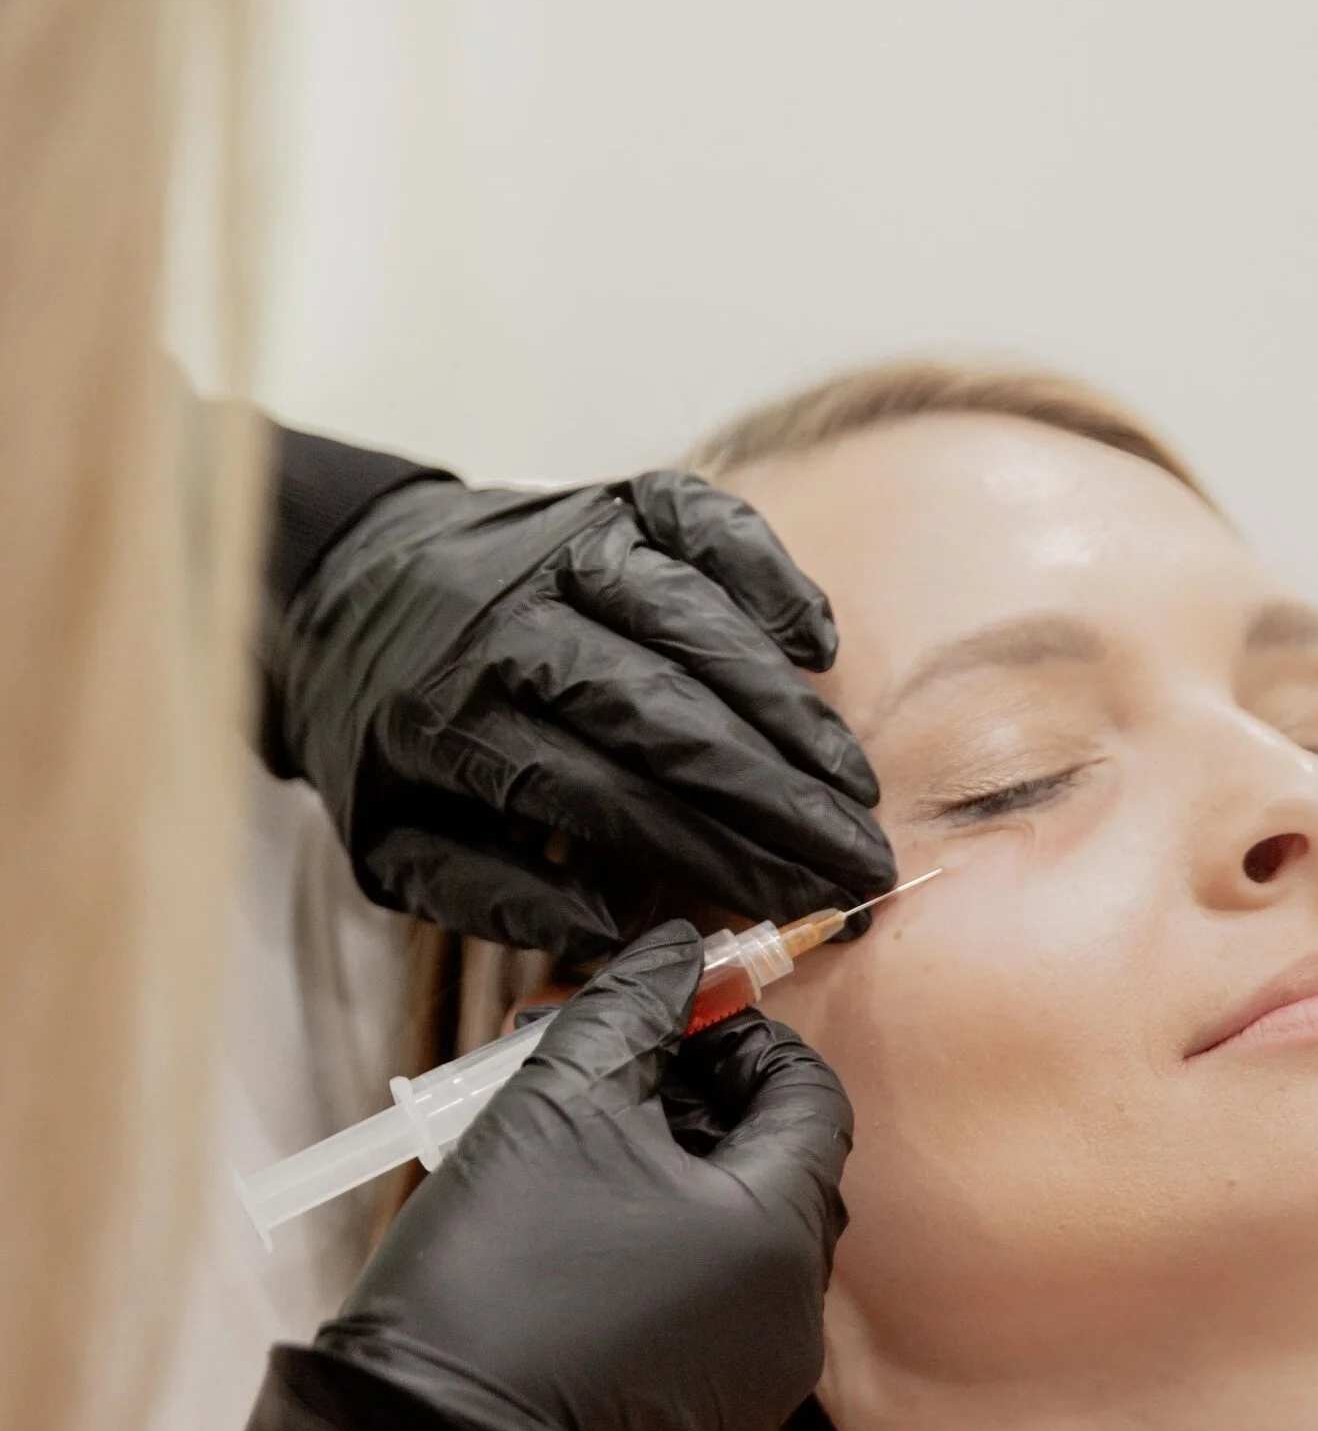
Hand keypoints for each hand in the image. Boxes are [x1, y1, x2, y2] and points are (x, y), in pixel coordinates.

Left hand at [264, 465, 895, 950]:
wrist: (348, 585)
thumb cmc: (392, 736)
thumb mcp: (396, 845)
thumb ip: (496, 899)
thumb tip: (618, 931)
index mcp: (448, 719)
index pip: (606, 797)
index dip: (712, 856)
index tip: (792, 906)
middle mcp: (510, 621)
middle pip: (665, 713)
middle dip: (776, 796)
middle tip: (855, 859)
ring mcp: (566, 547)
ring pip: (696, 620)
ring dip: (788, 709)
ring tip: (849, 784)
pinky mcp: (610, 500)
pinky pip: (706, 525)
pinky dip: (770, 576)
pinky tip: (817, 643)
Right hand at [317, 923, 853, 1430]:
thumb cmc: (496, 1275)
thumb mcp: (558, 1102)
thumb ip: (634, 1009)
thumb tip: (682, 951)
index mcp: (778, 1231)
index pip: (809, 1096)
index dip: (740, 1042)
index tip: (667, 1024)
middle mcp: (791, 1320)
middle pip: (774, 1170)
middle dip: (692, 1105)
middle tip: (602, 1076)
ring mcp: (752, 1394)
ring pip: (734, 1248)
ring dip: (670, 1184)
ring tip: (571, 1155)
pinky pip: (704, 1324)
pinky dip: (658, 1269)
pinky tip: (573, 1249)